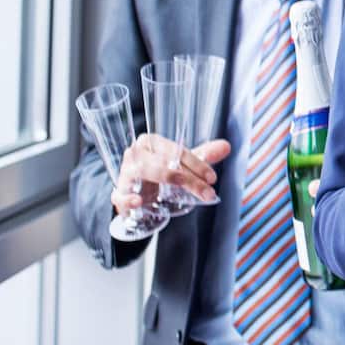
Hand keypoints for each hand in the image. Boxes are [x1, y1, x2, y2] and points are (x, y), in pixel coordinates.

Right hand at [112, 134, 229, 213]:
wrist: (136, 193)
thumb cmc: (160, 173)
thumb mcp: (182, 164)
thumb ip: (203, 155)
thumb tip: (226, 146)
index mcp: (151, 142)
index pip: (176, 150)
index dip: (196, 163)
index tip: (212, 178)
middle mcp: (135, 154)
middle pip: (163, 162)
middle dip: (188, 177)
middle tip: (208, 191)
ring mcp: (125, 174)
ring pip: (144, 171)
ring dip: (167, 181)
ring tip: (186, 190)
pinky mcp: (118, 194)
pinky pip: (119, 195)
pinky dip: (128, 198)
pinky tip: (139, 201)